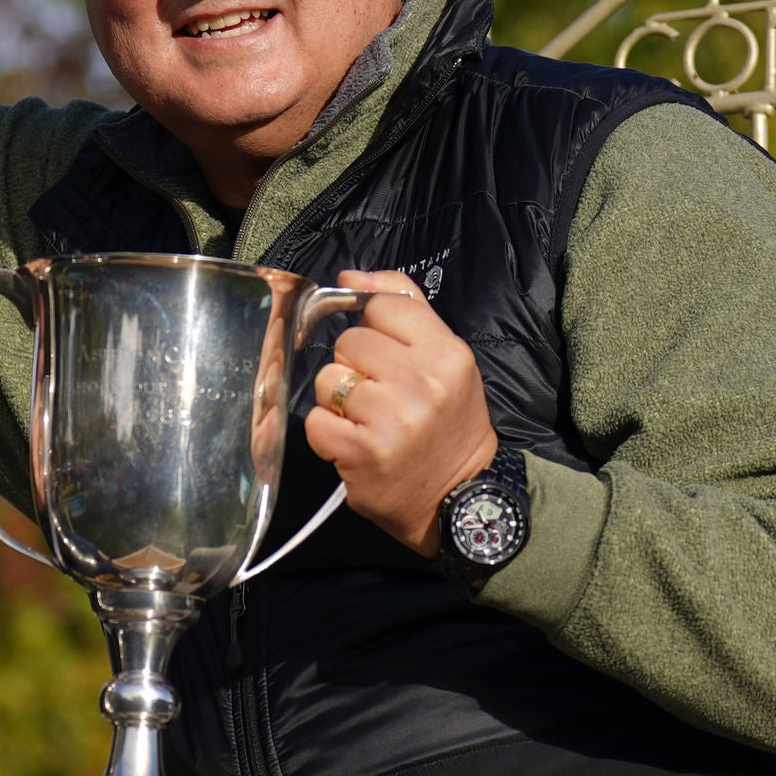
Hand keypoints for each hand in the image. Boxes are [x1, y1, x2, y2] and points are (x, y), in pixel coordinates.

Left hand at [301, 272, 501, 559]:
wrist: (458, 499)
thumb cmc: (448, 424)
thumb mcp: (446, 360)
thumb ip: (404, 309)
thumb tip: (350, 276)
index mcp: (447, 354)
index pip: (382, 306)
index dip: (375, 328)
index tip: (385, 355)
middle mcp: (422, 382)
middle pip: (350, 341)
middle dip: (356, 366)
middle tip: (381, 396)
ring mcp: (391, 418)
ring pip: (328, 379)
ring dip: (338, 400)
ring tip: (367, 421)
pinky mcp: (361, 452)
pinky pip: (316, 420)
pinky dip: (328, 434)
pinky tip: (355, 444)